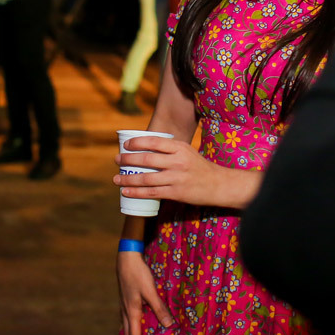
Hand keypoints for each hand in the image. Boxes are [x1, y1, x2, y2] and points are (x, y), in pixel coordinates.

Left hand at [114, 137, 260, 208]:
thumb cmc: (199, 167)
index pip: (154, 142)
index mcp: (180, 148)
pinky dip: (137, 192)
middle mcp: (178, 161)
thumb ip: (170, 149)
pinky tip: (126, 192)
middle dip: (127, 160)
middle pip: (146, 159)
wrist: (218, 184)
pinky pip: (152, 193)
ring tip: (116, 179)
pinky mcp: (176, 193)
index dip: (137, 143)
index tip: (125, 145)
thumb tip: (145, 148)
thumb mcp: (187, 151)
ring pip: (146, 178)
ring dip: (128, 179)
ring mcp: (176, 178)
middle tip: (116, 160)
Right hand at [117, 251, 173, 334]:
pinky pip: (128, 318)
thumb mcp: (150, 291)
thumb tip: (169, 326)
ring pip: (126, 326)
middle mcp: (126, 311)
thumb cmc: (138, 274)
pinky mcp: (126, 299)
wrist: (126, 258)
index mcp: (132, 312)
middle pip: (128, 334)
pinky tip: (135, 325)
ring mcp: (124, 305)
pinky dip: (131, 327)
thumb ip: (159, 308)